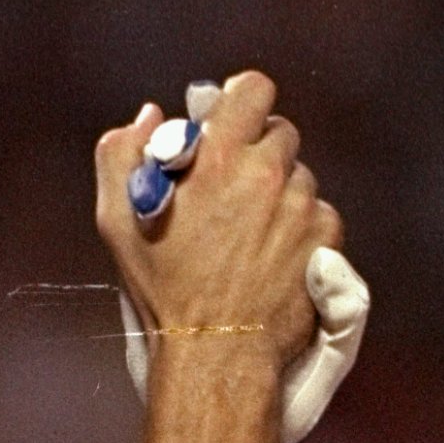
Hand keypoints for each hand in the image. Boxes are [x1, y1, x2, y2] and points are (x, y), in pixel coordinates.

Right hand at [93, 69, 341, 366]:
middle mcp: (267, 174)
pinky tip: (276, 256)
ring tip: (253, 234)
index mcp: (217, 156)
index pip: (254, 90)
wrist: (217, 351)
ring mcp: (302, 208)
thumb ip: (122, 150)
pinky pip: (321, 216)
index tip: (234, 121)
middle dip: (259, 153)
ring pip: (301, 178)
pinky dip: (304, 229)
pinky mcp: (326, 242)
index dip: (243, 102)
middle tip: (237, 188)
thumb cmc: (164, 288)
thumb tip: (151, 115)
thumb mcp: (117, 216)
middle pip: (281, 135)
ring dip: (281, 194)